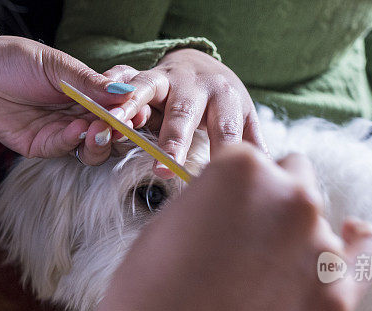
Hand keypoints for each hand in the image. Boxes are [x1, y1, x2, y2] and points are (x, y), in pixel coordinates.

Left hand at [0, 29, 135, 163]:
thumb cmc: (17, 61)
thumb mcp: (58, 66)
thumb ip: (89, 82)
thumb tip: (125, 91)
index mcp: (87, 95)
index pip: (116, 110)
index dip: (128, 114)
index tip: (136, 111)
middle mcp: (78, 116)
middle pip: (108, 134)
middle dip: (116, 132)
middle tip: (119, 126)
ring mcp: (60, 133)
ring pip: (90, 149)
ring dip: (98, 141)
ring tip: (98, 129)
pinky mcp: (40, 146)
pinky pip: (62, 149)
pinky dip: (72, 141)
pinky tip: (77, 129)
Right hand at [91, 144, 371, 310]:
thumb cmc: (149, 295)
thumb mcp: (172, 221)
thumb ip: (217, 200)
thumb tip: (242, 204)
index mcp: (244, 167)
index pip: (256, 162)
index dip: (238, 194)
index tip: (226, 219)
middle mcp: (291, 195)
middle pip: (297, 180)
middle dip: (274, 205)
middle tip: (246, 247)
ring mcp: (320, 246)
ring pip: (320, 225)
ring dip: (298, 242)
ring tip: (260, 285)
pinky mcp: (338, 296)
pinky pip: (368, 252)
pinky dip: (357, 244)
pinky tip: (352, 236)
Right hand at [101, 48, 266, 177]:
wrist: (205, 66)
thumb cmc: (224, 105)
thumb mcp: (243, 121)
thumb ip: (252, 145)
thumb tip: (270, 174)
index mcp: (227, 100)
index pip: (225, 133)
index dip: (220, 156)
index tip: (215, 182)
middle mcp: (198, 85)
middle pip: (186, 113)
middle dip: (174, 140)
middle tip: (165, 167)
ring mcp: (170, 77)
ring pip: (150, 90)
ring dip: (132, 108)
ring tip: (116, 126)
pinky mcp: (148, 74)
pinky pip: (127, 80)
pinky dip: (114, 91)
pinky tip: (100, 106)